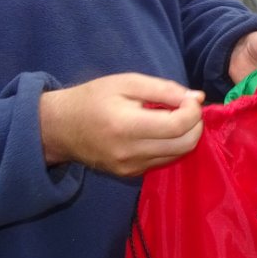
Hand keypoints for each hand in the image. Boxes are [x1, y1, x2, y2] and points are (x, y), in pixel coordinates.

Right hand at [39, 73, 204, 175]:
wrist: (60, 128)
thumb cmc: (92, 99)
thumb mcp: (127, 83)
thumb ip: (164, 89)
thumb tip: (196, 98)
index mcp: (126, 126)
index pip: (178, 126)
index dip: (194, 111)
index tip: (190, 99)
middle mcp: (130, 152)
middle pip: (185, 144)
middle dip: (195, 124)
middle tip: (187, 108)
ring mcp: (130, 168)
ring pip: (178, 155)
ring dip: (186, 135)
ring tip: (174, 117)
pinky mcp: (130, 174)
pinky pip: (164, 161)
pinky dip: (172, 145)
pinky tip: (161, 131)